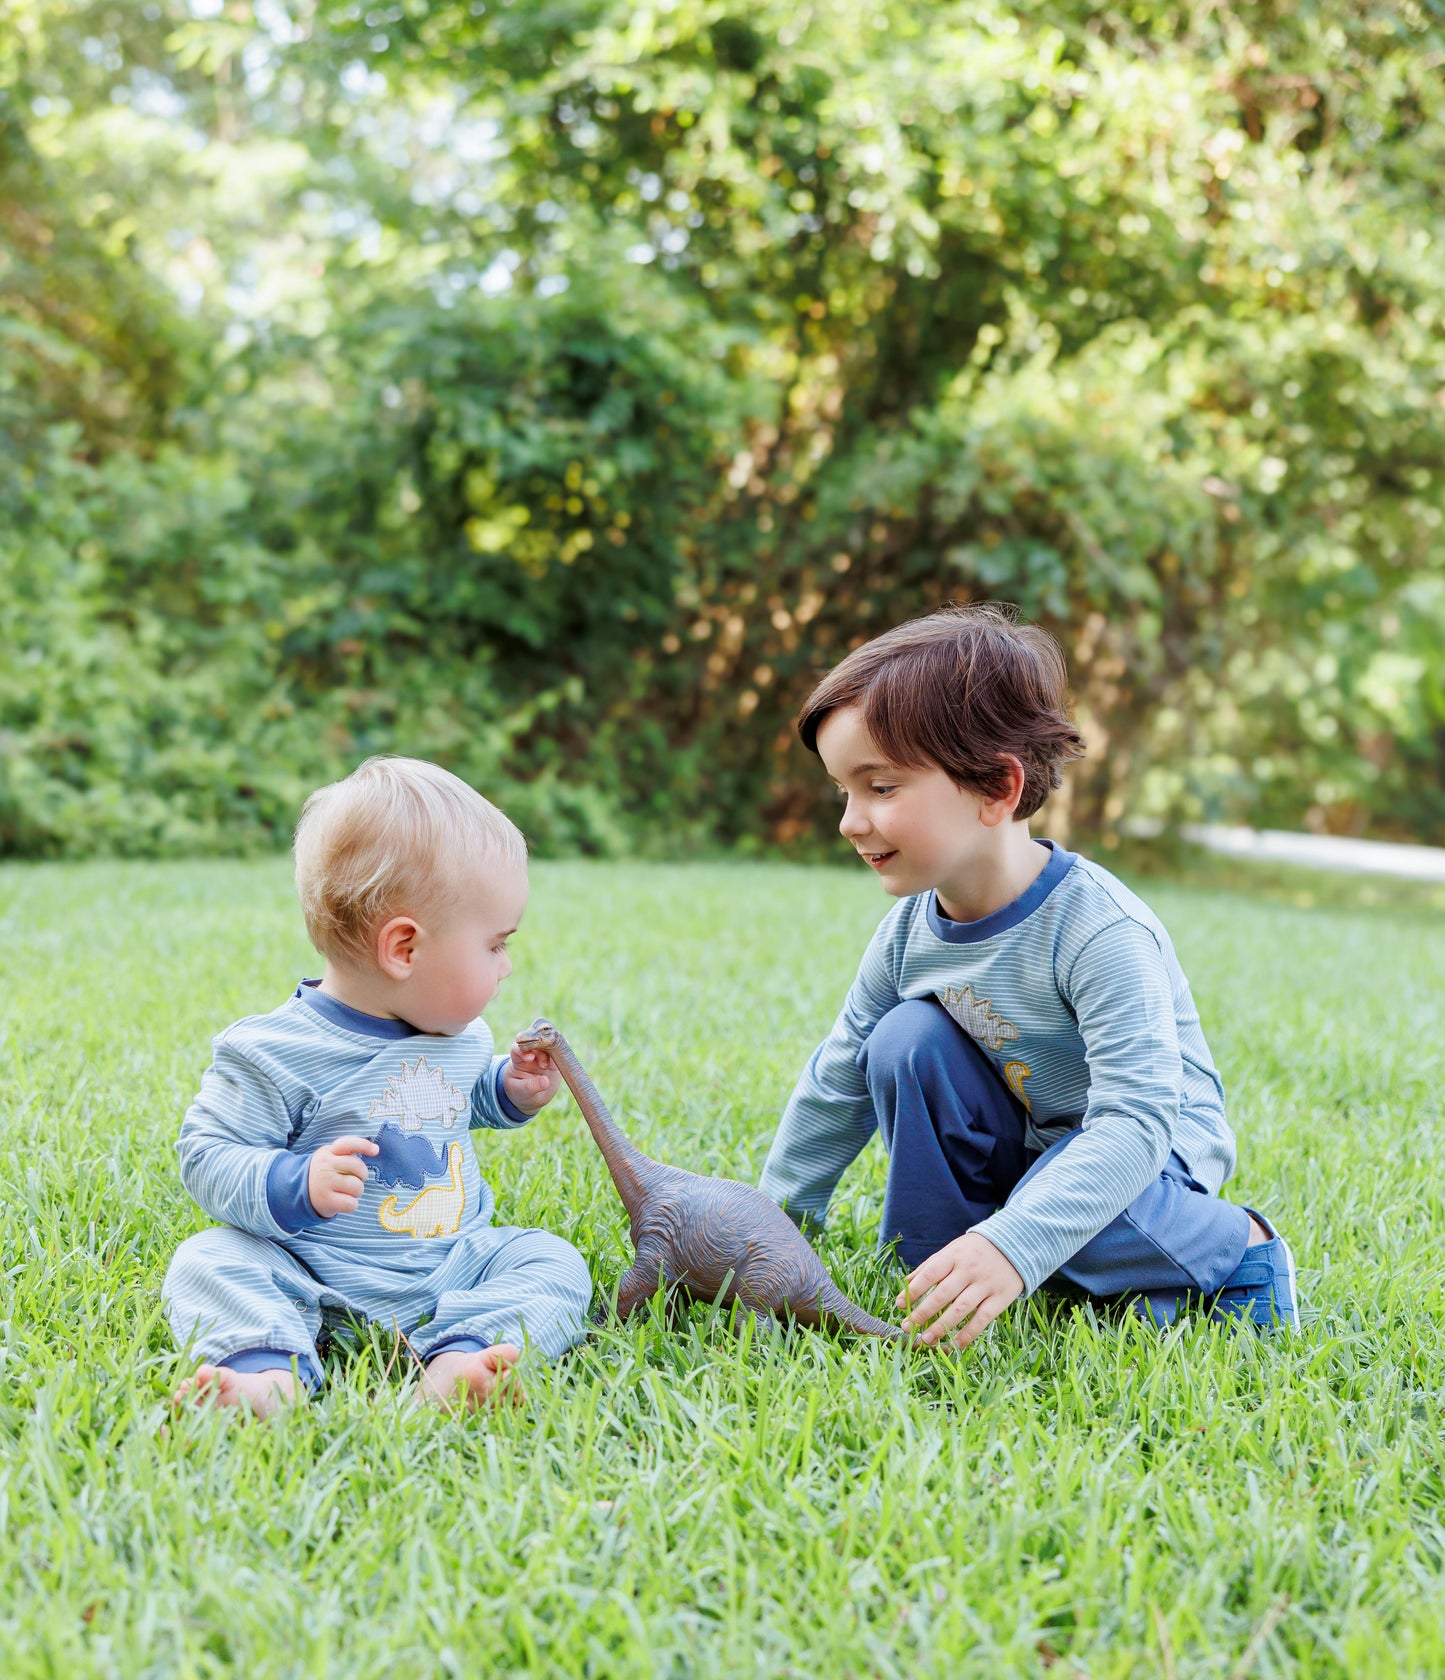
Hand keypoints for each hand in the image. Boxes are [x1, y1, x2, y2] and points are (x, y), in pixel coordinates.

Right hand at [308, 1135, 378, 1217]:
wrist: (298, 1192)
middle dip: (361, 1175)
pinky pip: (351, 1203)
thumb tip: (375, 1149)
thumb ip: (349, 1151)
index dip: (363, 1145)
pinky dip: (351, 1205)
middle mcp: (325, 1166)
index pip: (347, 1144)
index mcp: (329, 1152)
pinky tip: (343, 1201)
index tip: (375, 1151)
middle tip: (353, 1179)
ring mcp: (324, 1183)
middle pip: (358, 1167)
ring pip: (357, 1187)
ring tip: (346, 1192)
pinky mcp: (325, 1200)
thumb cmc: (324, 1172)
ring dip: (356, 1192)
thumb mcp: (330, 1156)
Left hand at [503, 1039, 561, 1115]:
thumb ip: (531, 1086)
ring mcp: (544, 1053)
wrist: (534, 1095)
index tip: (530, 1058)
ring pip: (549, 1042)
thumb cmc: (522, 1092)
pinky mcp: (556, 1057)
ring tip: (554, 1065)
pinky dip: (564, 1048)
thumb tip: (546, 1082)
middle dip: (540, 1049)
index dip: (523, 1051)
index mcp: (517, 1059)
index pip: (517, 1049)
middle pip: (535, 1042)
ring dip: (553, 1049)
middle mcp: (531, 1052)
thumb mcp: (523, 1091)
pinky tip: (566, 1053)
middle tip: (544, 1066)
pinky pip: (560, 1048)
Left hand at [896, 1231, 1024, 1348]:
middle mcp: (969, 1270)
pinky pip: (982, 1320)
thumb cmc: (974, 1252)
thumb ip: (930, 1267)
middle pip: (942, 1294)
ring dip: (941, 1327)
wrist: (1014, 1245)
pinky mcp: (1000, 1299)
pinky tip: (954, 1344)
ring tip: (925, 1340)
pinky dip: (967, 1334)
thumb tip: (905, 1286)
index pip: (929, 1274)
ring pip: (960, 1309)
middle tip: (908, 1327)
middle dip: (922, 1313)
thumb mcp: (952, 1251)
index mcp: (953, 1255)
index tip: (900, 1305)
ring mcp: (985, 1285)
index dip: (913, 1291)